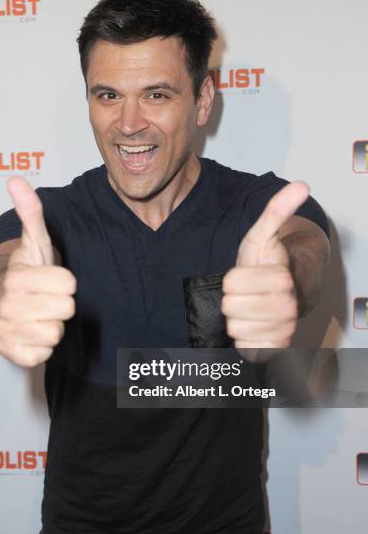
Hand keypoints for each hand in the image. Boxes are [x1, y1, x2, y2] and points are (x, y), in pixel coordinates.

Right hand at [0, 176, 75, 367]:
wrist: (6, 304)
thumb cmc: (28, 272)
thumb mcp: (35, 242)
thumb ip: (31, 213)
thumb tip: (15, 180)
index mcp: (17, 278)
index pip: (69, 283)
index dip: (65, 281)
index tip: (51, 278)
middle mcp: (8, 306)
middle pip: (67, 309)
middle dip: (61, 303)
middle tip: (46, 297)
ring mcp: (7, 331)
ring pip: (57, 334)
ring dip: (53, 325)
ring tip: (39, 314)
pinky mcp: (10, 353)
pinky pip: (44, 355)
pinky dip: (43, 346)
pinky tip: (33, 333)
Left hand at [221, 182, 308, 359]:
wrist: (277, 294)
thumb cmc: (264, 264)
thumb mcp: (262, 235)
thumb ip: (276, 211)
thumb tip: (302, 185)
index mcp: (281, 278)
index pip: (231, 282)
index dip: (230, 278)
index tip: (241, 275)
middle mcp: (288, 306)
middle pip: (230, 306)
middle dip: (230, 298)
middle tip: (243, 292)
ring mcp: (283, 329)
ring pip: (234, 328)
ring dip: (235, 317)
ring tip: (248, 308)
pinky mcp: (275, 349)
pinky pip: (244, 348)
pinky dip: (242, 338)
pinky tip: (252, 326)